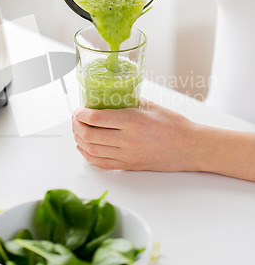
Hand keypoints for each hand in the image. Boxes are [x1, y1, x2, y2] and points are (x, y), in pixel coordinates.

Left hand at [72, 98, 199, 170]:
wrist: (190, 147)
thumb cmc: (173, 125)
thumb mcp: (150, 106)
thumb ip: (128, 102)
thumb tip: (109, 98)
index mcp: (132, 121)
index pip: (96, 118)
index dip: (81, 114)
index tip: (78, 109)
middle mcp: (127, 140)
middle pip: (90, 135)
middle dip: (76, 126)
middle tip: (75, 119)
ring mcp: (127, 155)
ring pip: (92, 150)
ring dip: (79, 140)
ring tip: (77, 131)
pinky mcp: (128, 166)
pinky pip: (101, 163)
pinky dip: (88, 155)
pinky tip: (84, 147)